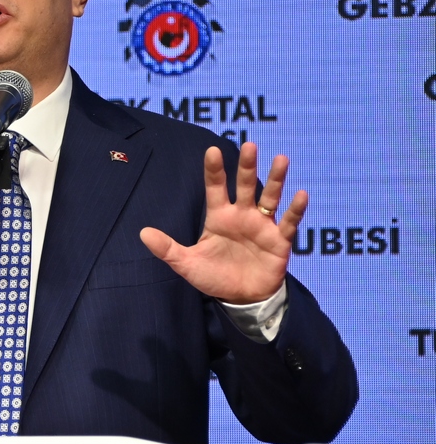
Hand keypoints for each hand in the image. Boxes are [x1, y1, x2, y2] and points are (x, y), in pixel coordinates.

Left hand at [139, 142, 307, 304]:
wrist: (242, 299)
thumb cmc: (215, 277)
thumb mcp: (187, 264)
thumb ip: (167, 249)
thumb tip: (142, 233)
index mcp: (219, 217)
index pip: (215, 188)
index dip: (214, 170)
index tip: (212, 150)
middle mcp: (242, 216)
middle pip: (245, 186)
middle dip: (247, 166)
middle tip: (249, 145)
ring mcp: (262, 226)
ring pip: (269, 198)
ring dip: (276, 179)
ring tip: (281, 158)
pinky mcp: (279, 240)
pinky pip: (289, 222)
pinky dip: (295, 209)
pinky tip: (300, 194)